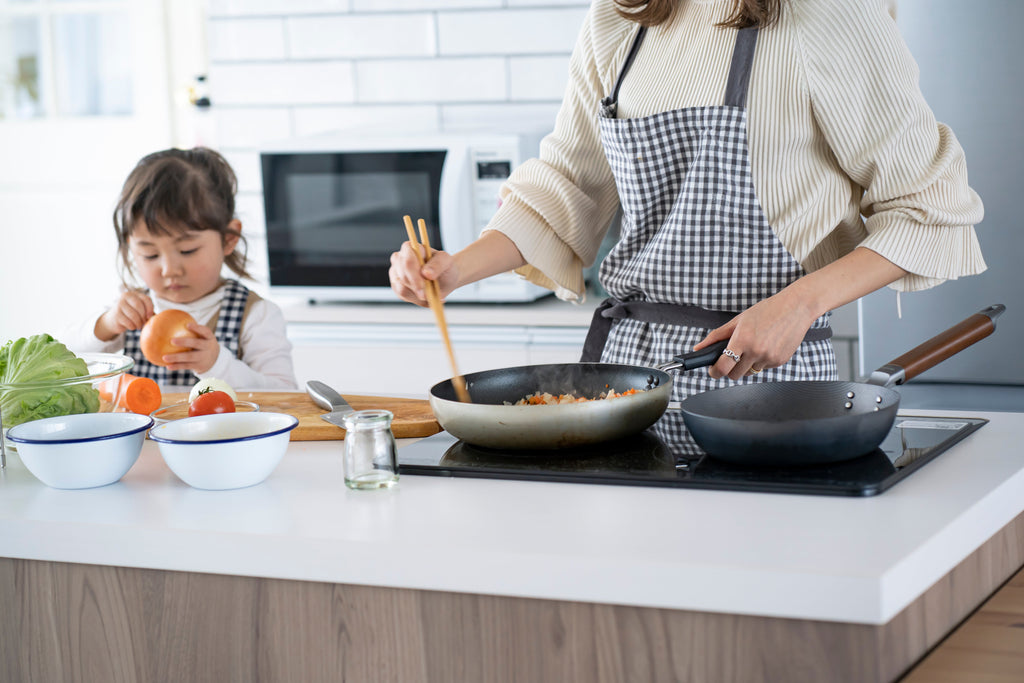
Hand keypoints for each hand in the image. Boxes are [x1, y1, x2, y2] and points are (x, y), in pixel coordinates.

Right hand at [95, 290, 154, 340]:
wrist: (113, 320)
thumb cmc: (131, 315)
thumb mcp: (139, 310)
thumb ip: (148, 311)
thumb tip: (159, 317)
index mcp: (134, 294)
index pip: (146, 299)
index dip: (150, 308)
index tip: (150, 316)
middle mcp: (125, 296)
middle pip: (139, 306)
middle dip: (143, 316)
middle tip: (144, 322)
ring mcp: (119, 304)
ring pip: (134, 315)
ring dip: (139, 323)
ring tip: (139, 326)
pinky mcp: (116, 314)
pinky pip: (128, 322)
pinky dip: (132, 326)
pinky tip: (132, 327)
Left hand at [160, 322, 219, 373]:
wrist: (215, 359)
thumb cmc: (201, 342)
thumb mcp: (201, 335)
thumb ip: (190, 329)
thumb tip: (166, 319)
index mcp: (209, 338)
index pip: (205, 331)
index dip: (197, 328)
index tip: (188, 324)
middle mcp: (208, 347)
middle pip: (197, 344)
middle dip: (185, 342)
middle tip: (172, 341)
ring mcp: (204, 357)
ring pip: (190, 357)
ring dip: (177, 357)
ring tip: (164, 357)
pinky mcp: (199, 366)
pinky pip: (186, 366)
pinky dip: (177, 366)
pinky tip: (168, 366)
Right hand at [388, 241, 459, 306]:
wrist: (446, 277)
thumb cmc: (445, 266)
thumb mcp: (446, 261)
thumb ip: (437, 264)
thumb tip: (426, 273)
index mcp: (410, 248)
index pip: (408, 262)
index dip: (415, 276)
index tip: (424, 289)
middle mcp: (399, 259)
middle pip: (402, 276)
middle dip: (417, 288)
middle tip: (429, 296)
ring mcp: (396, 272)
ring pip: (401, 288)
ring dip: (417, 295)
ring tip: (431, 295)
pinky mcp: (396, 285)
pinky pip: (402, 296)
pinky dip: (416, 299)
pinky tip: (426, 297)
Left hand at [693, 292, 817, 379]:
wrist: (796, 308)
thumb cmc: (767, 311)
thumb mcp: (738, 320)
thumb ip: (717, 336)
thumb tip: (699, 348)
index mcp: (743, 340)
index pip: (723, 367)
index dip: (715, 372)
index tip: (713, 371)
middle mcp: (756, 351)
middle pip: (734, 375)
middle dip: (730, 369)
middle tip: (731, 358)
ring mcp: (769, 358)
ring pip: (749, 372)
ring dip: (746, 364)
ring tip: (752, 347)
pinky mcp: (780, 361)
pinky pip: (763, 368)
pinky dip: (761, 361)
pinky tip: (766, 345)